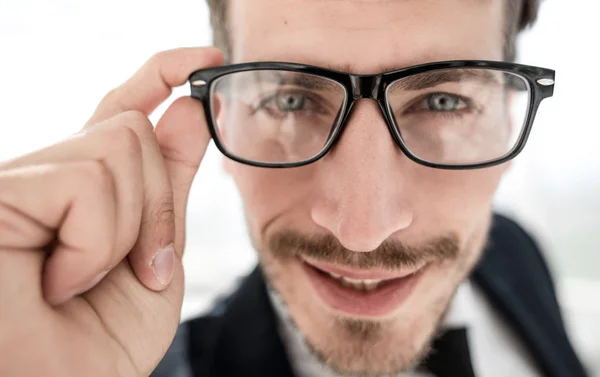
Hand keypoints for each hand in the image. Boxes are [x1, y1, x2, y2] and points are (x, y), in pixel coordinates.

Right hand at [0, 47, 222, 376]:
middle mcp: (46, 178)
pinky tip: (60, 281)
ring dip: (129, 231)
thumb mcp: (154, 258)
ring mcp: (18, 181)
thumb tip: (185, 109)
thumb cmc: (97, 346)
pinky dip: (96, 242)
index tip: (205, 59)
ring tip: (84, 283)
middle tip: (138, 271)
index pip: (121, 114)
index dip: (160, 77)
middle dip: (158, 207)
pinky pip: (87, 180)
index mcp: (82, 193)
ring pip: (116, 148)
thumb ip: (167, 184)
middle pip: (132, 132)